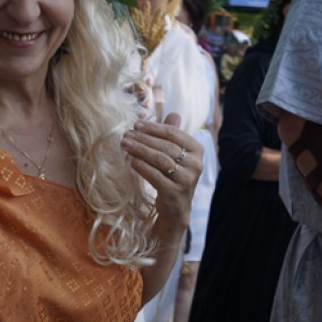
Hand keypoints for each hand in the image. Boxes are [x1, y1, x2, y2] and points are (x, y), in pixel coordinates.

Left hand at [122, 112, 202, 228]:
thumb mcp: (177, 155)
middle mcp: (195, 164)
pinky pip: (154, 175)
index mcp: (197, 150)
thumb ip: (174, 135)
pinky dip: (140, 166)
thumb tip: (173, 113)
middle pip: (165, 146)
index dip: (154, 128)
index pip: (173, 133)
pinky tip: (129, 160)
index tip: (136, 125)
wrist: (176, 208)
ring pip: (159, 159)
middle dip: (143, 139)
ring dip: (139, 150)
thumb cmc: (174, 176)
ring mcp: (186, 179)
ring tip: (125, 145)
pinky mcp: (174, 192)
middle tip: (126, 135)